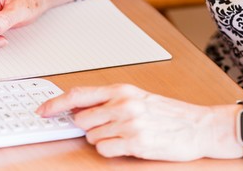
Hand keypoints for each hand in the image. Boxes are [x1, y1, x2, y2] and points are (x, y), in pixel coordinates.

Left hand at [36, 84, 242, 160]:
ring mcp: (129, 124)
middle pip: (83, 120)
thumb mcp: (138, 97)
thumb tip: (78, 109)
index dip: (56, 104)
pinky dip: (112, 151)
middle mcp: (123, 104)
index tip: (42, 111)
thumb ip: (110, 101)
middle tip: (110, 127)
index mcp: (122, 90)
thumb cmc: (169, 114)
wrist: (200, 126)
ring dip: (104, 140)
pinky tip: (128, 145)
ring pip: (93, 137)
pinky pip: (105, 150)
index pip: (78, 94)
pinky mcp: (136, 143)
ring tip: (125, 135)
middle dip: (90, 127)